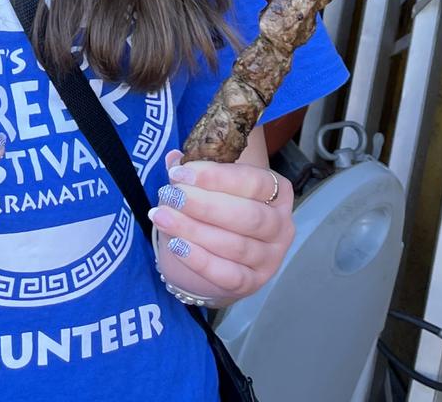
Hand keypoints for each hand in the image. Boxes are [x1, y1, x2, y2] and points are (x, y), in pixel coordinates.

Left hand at [149, 151, 293, 303]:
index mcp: (277, 192)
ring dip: (193, 230)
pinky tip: (175, 245)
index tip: (180, 172)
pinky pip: (227, 274)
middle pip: (247, 215)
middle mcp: (280, 226)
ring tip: (161, 216)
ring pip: (234, 245)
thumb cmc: (216, 210)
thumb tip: (173, 159)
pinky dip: (200, 260)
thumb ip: (193, 173)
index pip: (252, 181)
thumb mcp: (208, 186)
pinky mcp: (253, 283)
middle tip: (170, 195)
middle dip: (204, 204)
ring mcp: (270, 258)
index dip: (216, 176)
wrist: (215, 255)